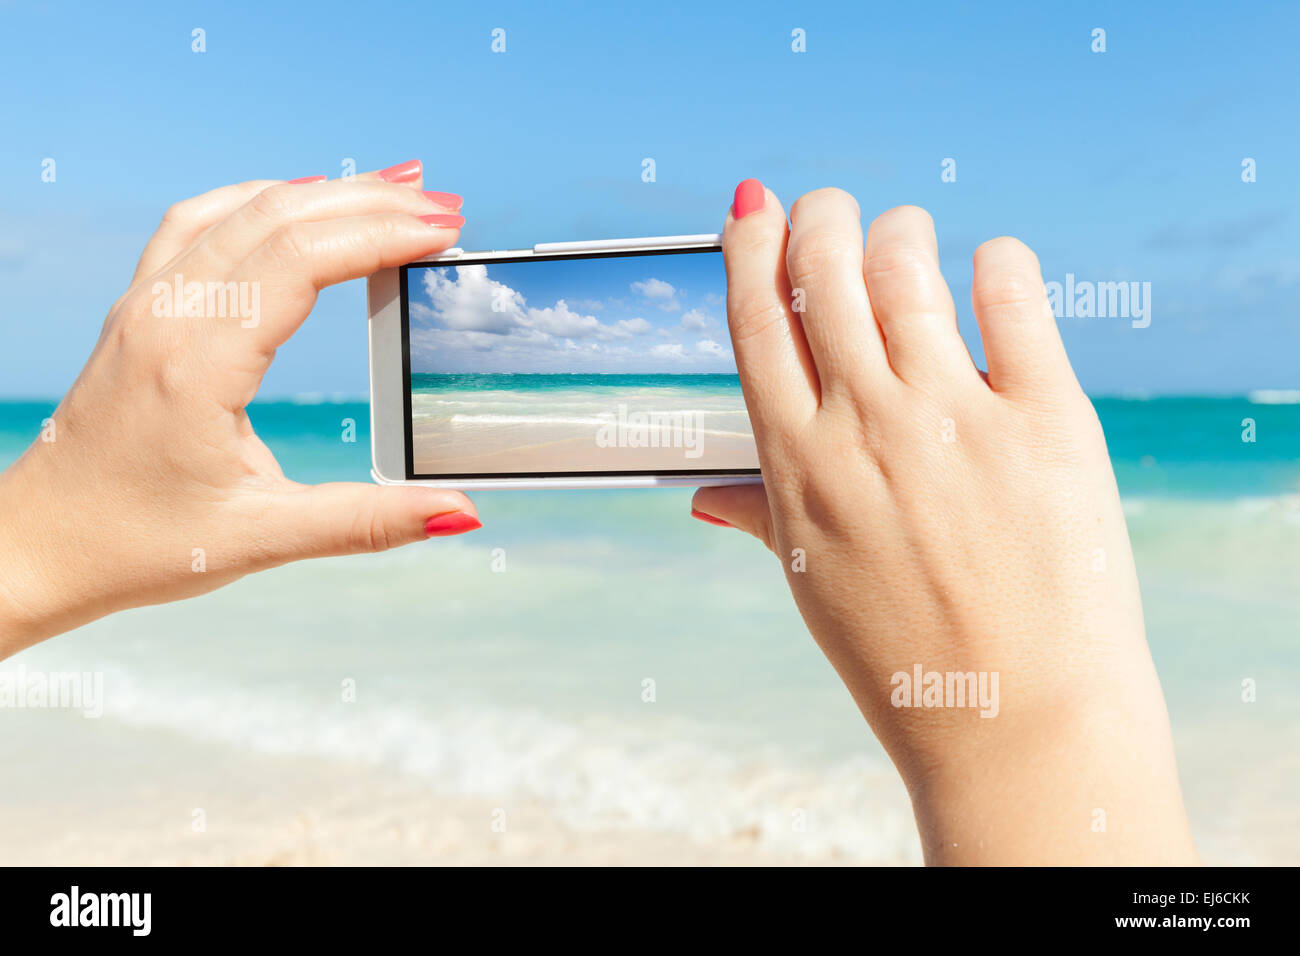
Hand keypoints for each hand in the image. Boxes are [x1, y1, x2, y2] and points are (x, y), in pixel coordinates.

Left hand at [0, 161, 478, 655]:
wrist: (41, 545)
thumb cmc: (139, 544)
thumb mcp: (263, 539)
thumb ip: (367, 522)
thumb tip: (457, 511)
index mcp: (196, 366)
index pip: (299, 260)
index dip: (380, 234)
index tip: (444, 230)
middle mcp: (164, 317)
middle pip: (277, 217)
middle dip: (369, 203)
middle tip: (444, 207)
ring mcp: (144, 305)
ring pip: (238, 208)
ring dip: (321, 192)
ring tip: (391, 189)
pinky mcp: (139, 309)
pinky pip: (199, 222)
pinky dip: (261, 199)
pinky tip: (300, 201)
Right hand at [692, 180, 1197, 863]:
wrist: (1017, 720)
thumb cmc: (906, 657)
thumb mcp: (813, 583)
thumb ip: (762, 515)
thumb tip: (706, 497)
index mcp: (798, 463)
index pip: (757, 319)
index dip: (751, 244)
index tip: (757, 204)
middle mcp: (865, 426)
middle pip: (825, 269)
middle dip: (822, 216)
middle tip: (834, 210)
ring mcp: (954, 418)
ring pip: (908, 266)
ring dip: (900, 231)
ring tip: (907, 237)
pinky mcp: (1045, 419)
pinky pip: (1012, 295)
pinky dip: (997, 260)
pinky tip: (991, 265)